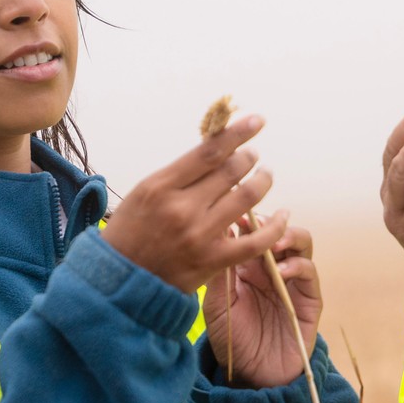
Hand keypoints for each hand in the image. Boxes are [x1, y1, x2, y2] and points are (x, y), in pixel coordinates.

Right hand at [101, 114, 287, 294]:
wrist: (120, 281)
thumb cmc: (130, 232)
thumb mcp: (145, 193)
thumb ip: (180, 174)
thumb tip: (218, 152)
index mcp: (161, 186)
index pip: (209, 151)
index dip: (238, 133)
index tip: (256, 121)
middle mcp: (182, 209)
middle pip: (232, 171)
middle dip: (249, 157)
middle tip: (253, 155)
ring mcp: (199, 236)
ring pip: (247, 198)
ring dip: (263, 180)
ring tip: (265, 174)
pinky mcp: (213, 261)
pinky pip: (256, 241)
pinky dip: (275, 226)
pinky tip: (283, 215)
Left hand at [203, 219, 320, 387]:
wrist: (252, 376)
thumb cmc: (231, 341)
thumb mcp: (216, 305)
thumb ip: (220, 272)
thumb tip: (221, 233)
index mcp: (248, 266)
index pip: (253, 232)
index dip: (247, 219)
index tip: (235, 212)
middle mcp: (272, 268)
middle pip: (280, 230)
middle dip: (271, 222)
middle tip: (258, 222)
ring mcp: (293, 281)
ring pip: (301, 243)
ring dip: (290, 236)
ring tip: (274, 243)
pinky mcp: (310, 298)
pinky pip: (309, 272)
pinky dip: (298, 266)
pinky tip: (281, 273)